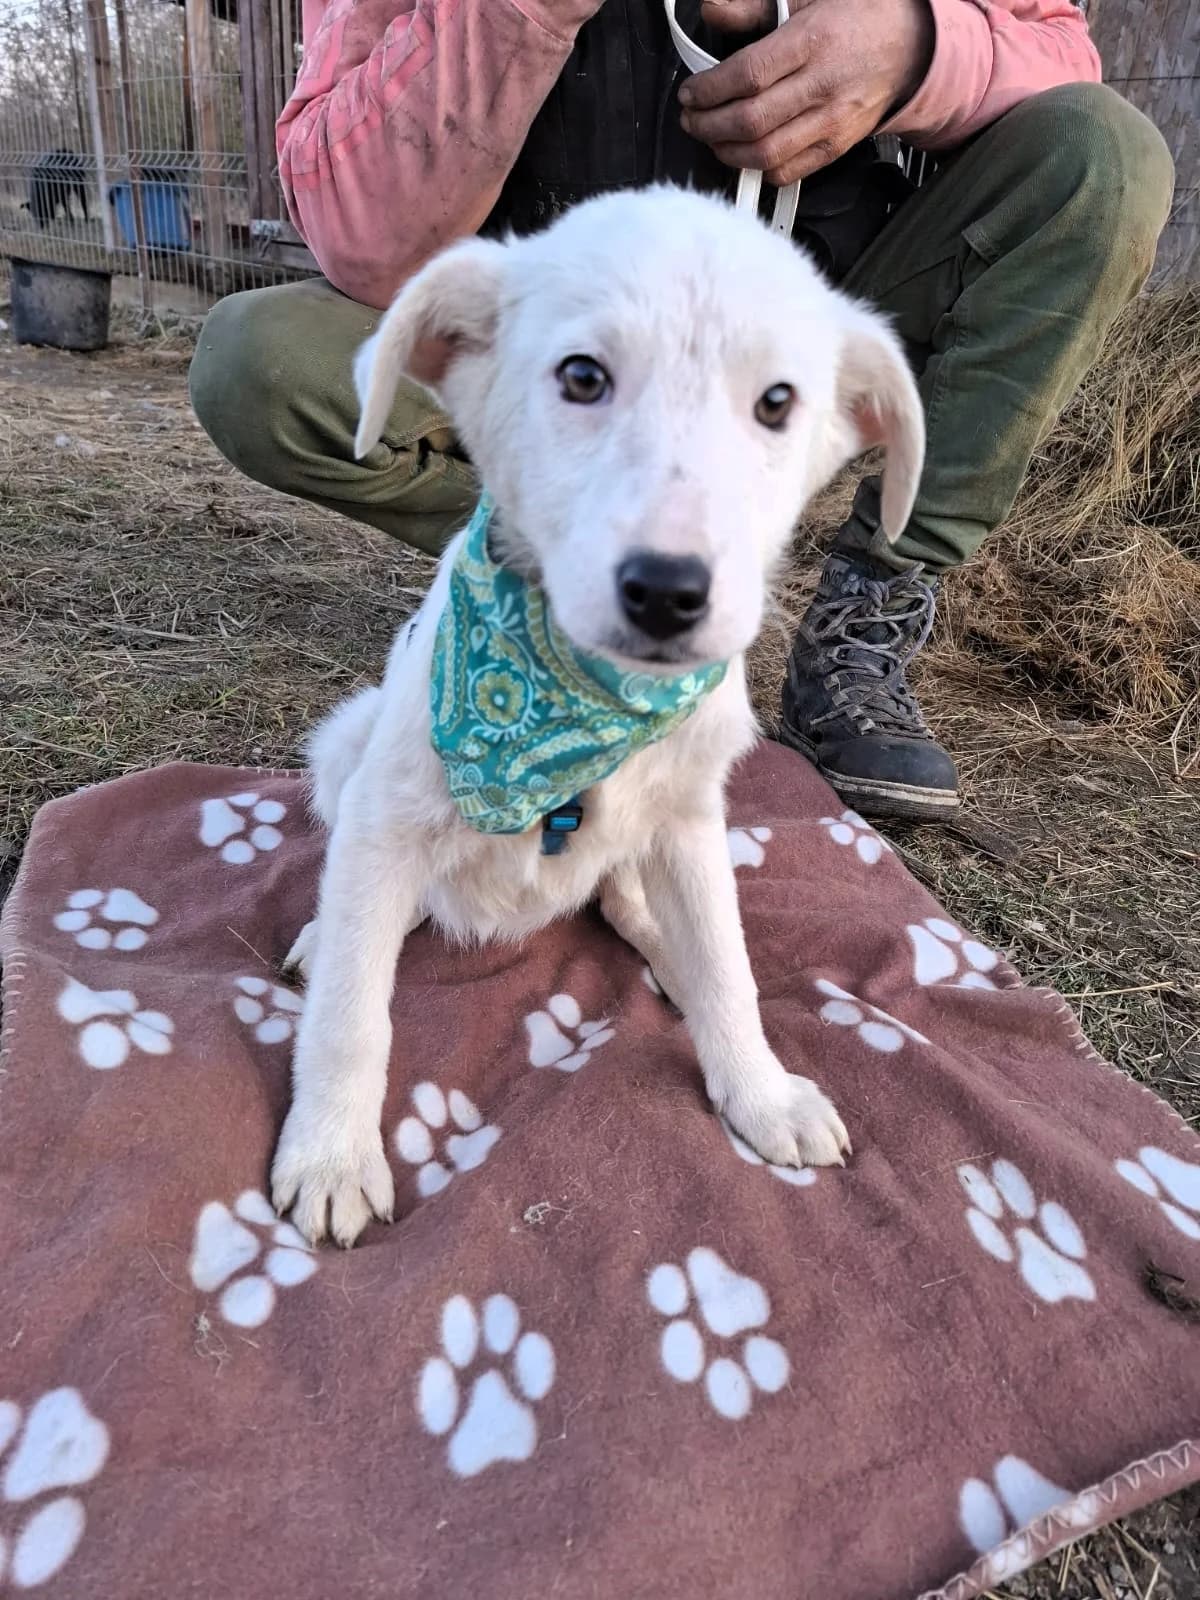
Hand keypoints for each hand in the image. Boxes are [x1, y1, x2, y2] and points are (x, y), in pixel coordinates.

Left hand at [679, 0, 933, 186]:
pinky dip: (758, 169)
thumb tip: (712, 10)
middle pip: (751, 120)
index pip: (748, 76)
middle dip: (708, 125)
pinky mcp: (836, 147)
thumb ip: (754, 5)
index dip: (709, 90)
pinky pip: (788, 172)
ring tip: (711, 137)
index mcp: (811, 42)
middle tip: (691, 119)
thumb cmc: (853, 16)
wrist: (908, 45)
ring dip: (727, 151)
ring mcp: (830, 122)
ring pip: (766, 153)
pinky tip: (744, 153)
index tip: (691, 93)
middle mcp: (822, 86)